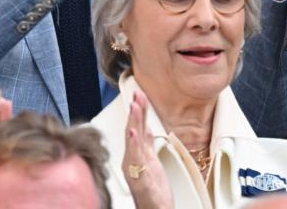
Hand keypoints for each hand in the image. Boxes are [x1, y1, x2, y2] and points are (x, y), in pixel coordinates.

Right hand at [122, 91, 171, 208]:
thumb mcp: (152, 162)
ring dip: (134, 122)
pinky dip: (134, 145)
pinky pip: (136, 159)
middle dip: (135, 112)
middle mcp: (133, 160)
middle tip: (136, 94)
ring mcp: (135, 169)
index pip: (136, 127)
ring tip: (134, 106)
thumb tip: (145, 127)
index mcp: (136, 154)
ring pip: (133, 141)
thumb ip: (147, 144)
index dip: (138, 110)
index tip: (139, 94)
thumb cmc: (153, 192)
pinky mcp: (140, 179)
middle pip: (133, 130)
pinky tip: (133, 133)